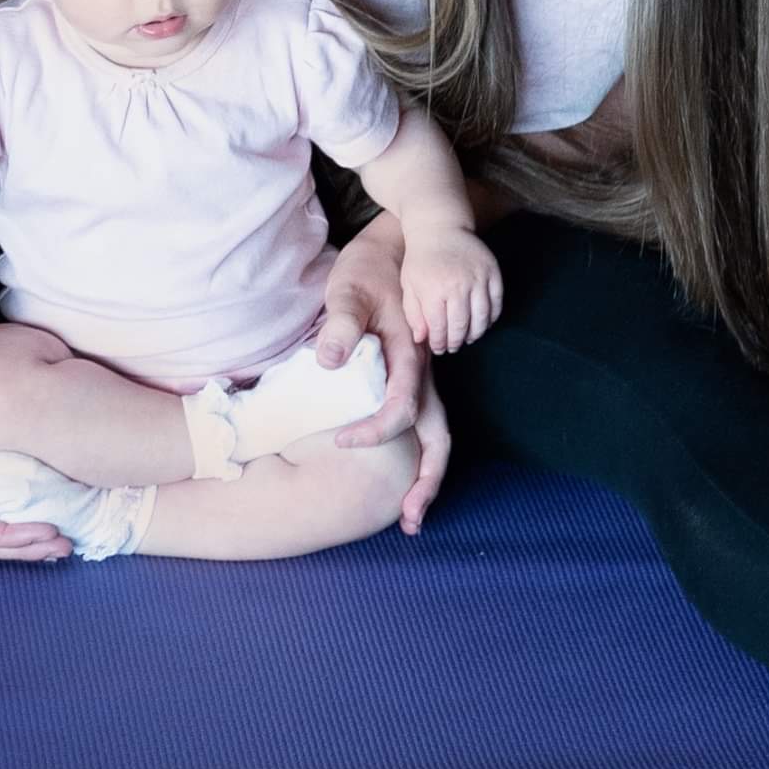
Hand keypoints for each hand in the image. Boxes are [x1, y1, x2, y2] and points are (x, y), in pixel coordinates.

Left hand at [315, 220, 453, 530]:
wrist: (399, 246)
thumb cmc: (370, 269)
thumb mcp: (348, 290)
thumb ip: (341, 325)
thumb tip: (329, 361)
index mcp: (410, 356)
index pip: (401, 409)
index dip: (374, 432)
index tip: (340, 442)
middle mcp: (425, 372)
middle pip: (439, 436)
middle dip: (427, 481)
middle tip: (409, 522)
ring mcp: (424, 375)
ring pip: (437, 433)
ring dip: (427, 474)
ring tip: (410, 511)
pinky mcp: (415, 374)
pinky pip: (424, 421)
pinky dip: (418, 453)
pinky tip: (399, 470)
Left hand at [399, 224, 504, 354]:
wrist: (440, 227)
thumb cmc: (420, 259)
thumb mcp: (409, 286)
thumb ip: (414, 314)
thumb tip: (422, 339)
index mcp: (433, 291)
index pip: (440, 328)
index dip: (440, 343)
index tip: (439, 348)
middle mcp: (458, 286)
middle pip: (462, 326)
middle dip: (457, 341)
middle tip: (454, 346)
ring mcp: (478, 278)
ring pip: (482, 317)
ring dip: (476, 332)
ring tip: (469, 337)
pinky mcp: (492, 271)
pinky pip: (496, 302)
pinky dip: (492, 316)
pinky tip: (483, 322)